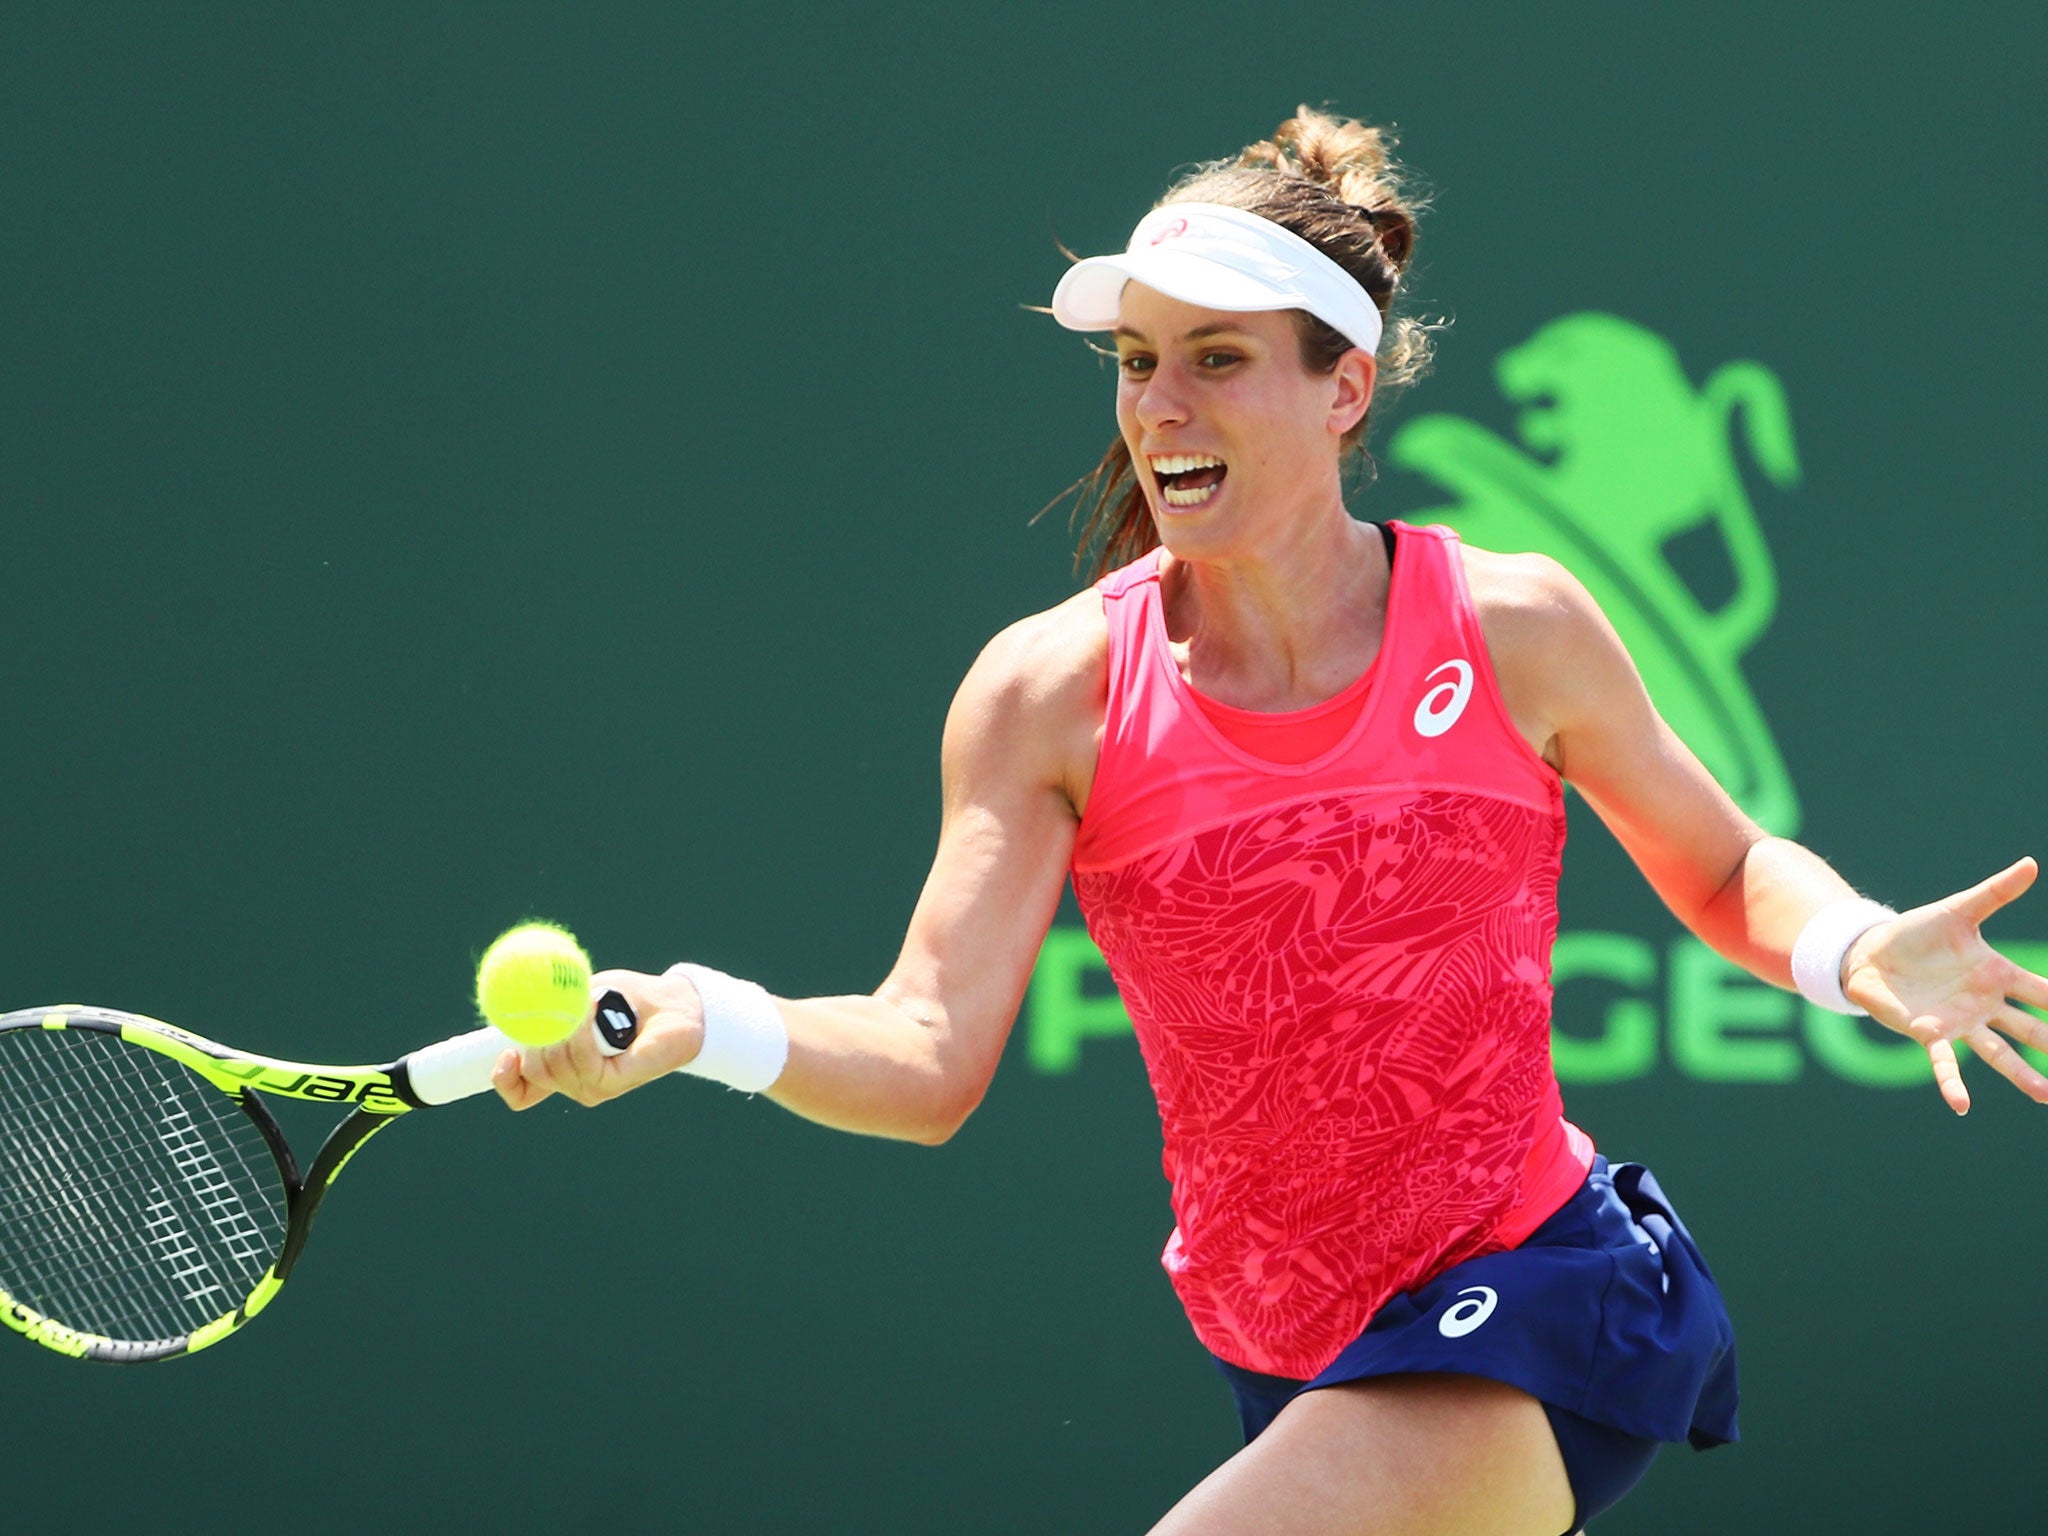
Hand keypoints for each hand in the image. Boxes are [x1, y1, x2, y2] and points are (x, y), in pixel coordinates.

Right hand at [491, 967, 705, 1109]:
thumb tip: (515, 990)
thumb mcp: (578, 993)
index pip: (520, 1090)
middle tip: (550, 1006)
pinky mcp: (614, 1083)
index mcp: (560, 1066)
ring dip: (562, 1028)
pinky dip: (582, 1033)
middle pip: (533, 1073)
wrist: (675, 1004)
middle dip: (534, 1037)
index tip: (504, 1052)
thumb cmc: (628, 998)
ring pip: (554, 1066)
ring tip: (584, 1001)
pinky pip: (583, 1062)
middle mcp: (574, 1082)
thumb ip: (547, 999)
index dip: (504, 1078)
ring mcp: (593, 1086)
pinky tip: (592, 1011)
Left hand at [1843, 857, 2047, 1114]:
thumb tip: (2031, 864)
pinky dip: (1952, 1083)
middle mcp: (1985, 1004)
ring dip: (2021, 1075)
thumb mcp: (1959, 910)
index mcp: (1997, 974)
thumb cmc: (1918, 932)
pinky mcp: (1927, 1031)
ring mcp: (1959, 1021)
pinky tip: (1961, 1105)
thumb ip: (1995, 893)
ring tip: (2045, 1096)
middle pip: (2030, 1028)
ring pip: (1997, 1052)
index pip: (2044, 992)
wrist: (1870, 951)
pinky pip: (1942, 1062)